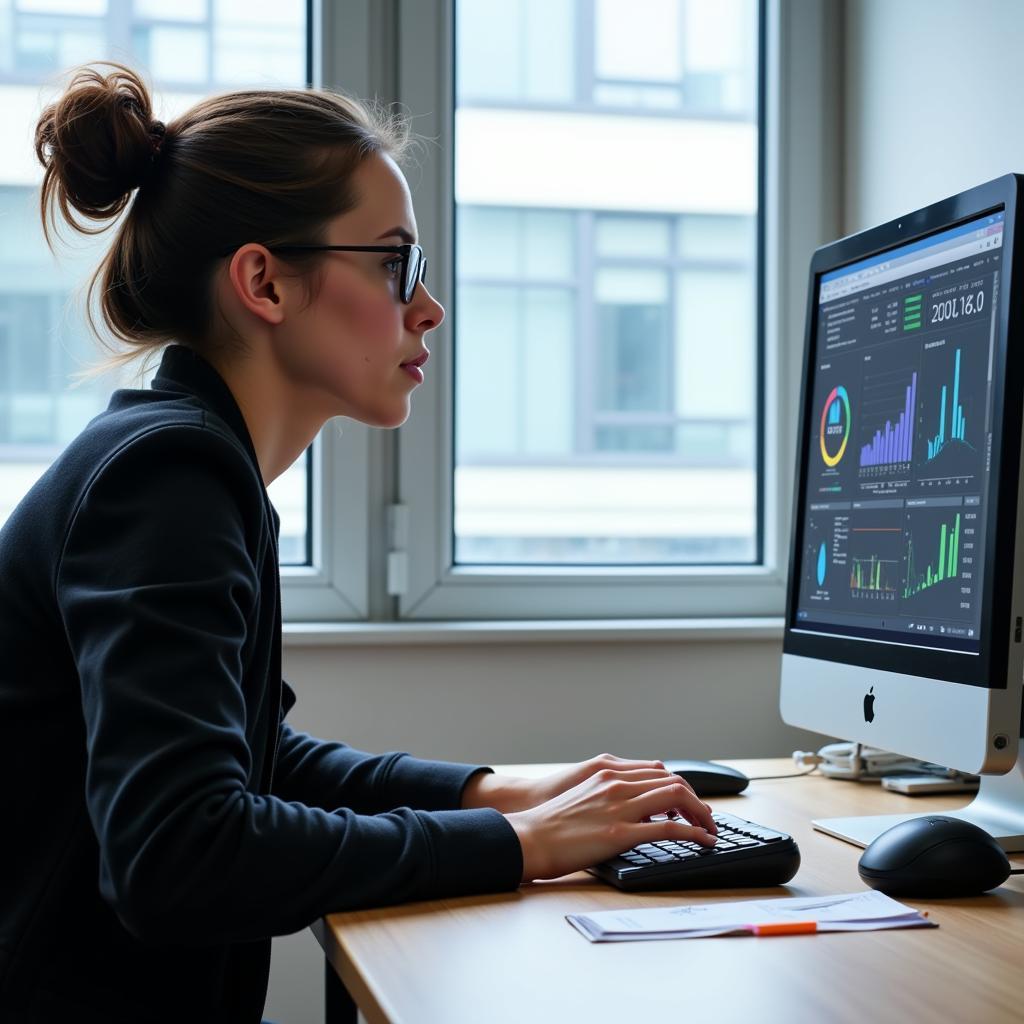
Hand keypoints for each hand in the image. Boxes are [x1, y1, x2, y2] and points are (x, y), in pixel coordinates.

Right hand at [463, 753, 704, 814]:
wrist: (529, 837)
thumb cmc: (552, 823)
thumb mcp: (584, 795)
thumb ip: (611, 794)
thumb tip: (637, 805)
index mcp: (608, 774)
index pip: (658, 772)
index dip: (681, 788)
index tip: (690, 804)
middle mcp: (617, 784)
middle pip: (673, 781)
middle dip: (697, 800)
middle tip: (706, 818)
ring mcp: (619, 807)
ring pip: (677, 797)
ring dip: (701, 813)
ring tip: (710, 829)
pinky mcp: (620, 833)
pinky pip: (670, 829)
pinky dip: (694, 833)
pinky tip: (704, 841)